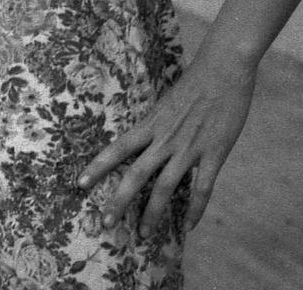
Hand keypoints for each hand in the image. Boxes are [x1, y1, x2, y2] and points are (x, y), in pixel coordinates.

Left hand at [76, 54, 255, 232]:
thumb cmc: (193, 85)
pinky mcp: (214, 154)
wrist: (223, 70)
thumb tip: (140, 144)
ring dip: (153, 213)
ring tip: (144, 233)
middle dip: (119, 201)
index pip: (117, 148)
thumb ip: (153, 127)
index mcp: (150, 124)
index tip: (80, 184)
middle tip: (107, 223)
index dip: (97, 167)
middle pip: (136, 174)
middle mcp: (165, 139)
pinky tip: (189, 227)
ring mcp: (190, 148)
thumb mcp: (164, 105)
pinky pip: (202, 188)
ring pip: (166, 188)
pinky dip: (195, 210)